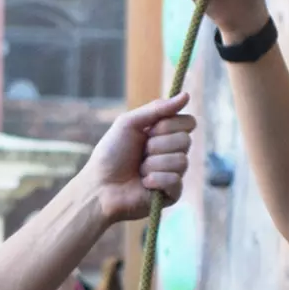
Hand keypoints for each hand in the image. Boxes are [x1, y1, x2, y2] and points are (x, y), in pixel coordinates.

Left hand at [81, 93, 195, 223]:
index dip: (170, 125)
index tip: (150, 130)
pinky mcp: (172, 194)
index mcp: (166, 134)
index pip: (189, 122)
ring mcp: (174, 173)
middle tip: (141, 152)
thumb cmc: (111, 154)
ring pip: (182, 161)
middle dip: (158, 145)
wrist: (99, 186)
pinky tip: (144, 184)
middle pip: (186, 140)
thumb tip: (186, 95)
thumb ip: (157, 109)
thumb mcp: (130, 123)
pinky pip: (176, 181)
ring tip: (139, 170)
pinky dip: (156, 180)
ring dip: (153, 164)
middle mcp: (173, 152)